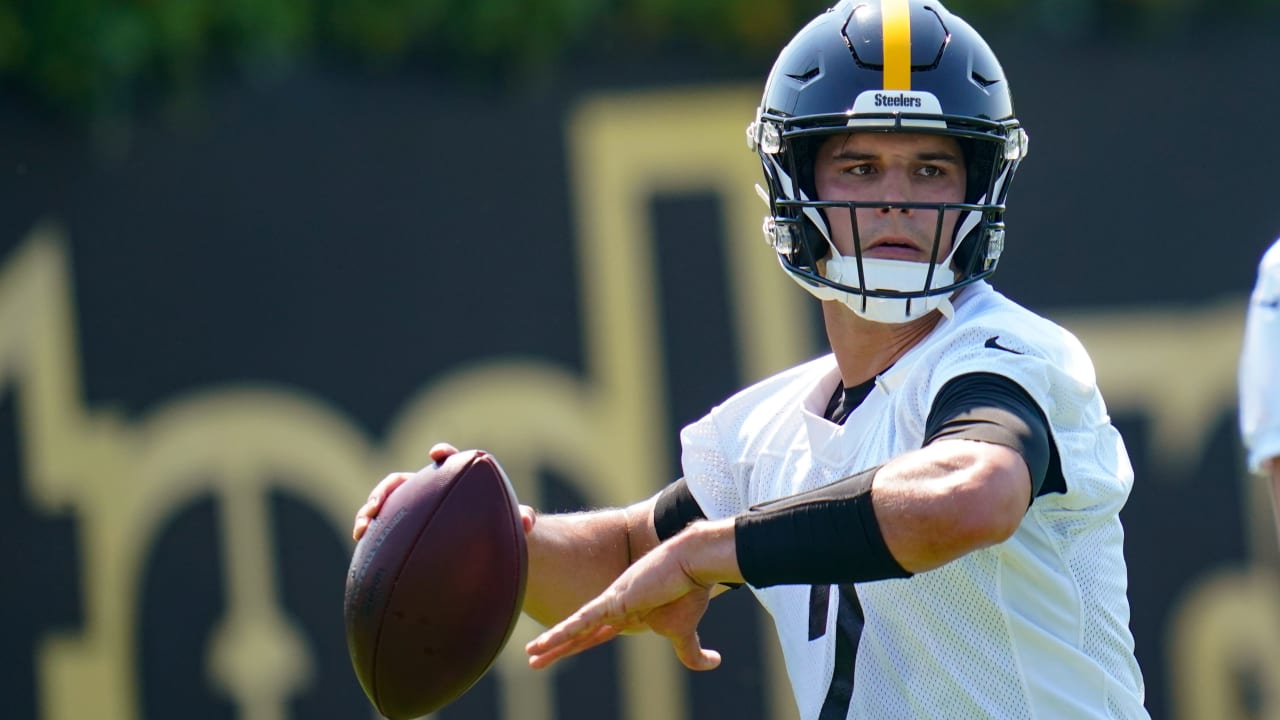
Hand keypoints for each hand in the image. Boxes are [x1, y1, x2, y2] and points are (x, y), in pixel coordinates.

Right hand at [352, 442, 536, 539]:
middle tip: (378, 505)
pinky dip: (370, 531)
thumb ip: (521, 518)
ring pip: (386, 504)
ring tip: (361, 529)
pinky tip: (360, 544)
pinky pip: (383, 527)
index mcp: (456, 483)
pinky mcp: (404, 529)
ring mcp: (414, 510)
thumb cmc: (502, 528)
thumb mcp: (513, 525)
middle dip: (387, 490)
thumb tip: (528, 521)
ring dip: (369, 510)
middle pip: (403, 482)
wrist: (488, 548)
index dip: (444, 454)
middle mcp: (430, 492)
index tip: (437, 453)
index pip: (449, 462)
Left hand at [524, 529, 723, 671]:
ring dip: (553, 642)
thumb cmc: (690, 591)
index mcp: (628, 614)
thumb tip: (714, 664)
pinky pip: (584, 620)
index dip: (576, 644)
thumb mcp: (687, 631)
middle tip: (533, 657)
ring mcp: (612, 602)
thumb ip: (694, 653)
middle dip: (557, 646)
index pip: (596, 634)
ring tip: (531, 655)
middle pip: (580, 632)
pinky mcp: (615, 599)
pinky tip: (546, 641)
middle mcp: (615, 607)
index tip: (558, 653)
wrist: (693, 564)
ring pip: (576, 627)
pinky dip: (565, 631)